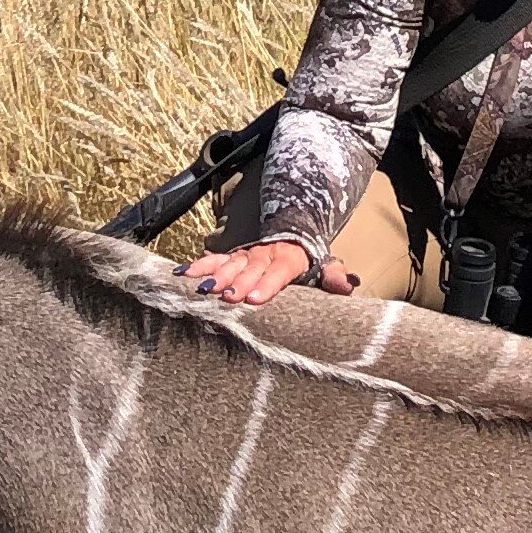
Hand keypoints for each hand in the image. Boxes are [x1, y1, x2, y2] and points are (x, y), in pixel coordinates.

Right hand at [176, 235, 358, 306]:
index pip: (278, 272)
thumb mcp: (325, 265)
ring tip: (200, 288)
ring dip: (215, 275)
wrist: (293, 233)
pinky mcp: (232, 257)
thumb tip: (348, 286)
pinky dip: (198, 266)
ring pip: (230, 264)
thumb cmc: (308, 260)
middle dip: (238, 283)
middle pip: (251, 269)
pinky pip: (214, 260)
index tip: (255, 299)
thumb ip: (334, 277)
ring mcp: (246, 255)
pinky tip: (183, 274)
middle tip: (226, 297)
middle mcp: (265, 255)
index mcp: (289, 259)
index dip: (267, 284)